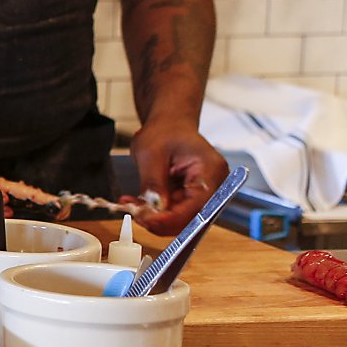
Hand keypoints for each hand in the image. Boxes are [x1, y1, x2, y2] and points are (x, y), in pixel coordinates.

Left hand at [131, 118, 228, 235]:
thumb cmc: (165, 131)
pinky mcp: (192, 196)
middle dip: (162, 220)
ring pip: (181, 217)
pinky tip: (138, 203)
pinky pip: (175, 211)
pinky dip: (156, 211)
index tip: (147, 221)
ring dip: (156, 217)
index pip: (197, 206)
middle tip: (136, 215)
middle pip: (192, 217)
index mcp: (211, 170)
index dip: (172, 218)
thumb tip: (155, 210)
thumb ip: (154, 182)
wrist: (169, 124)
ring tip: (132, 205)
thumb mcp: (151, 153)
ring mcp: (204, 192)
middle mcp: (214, 185)